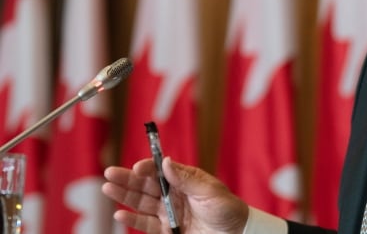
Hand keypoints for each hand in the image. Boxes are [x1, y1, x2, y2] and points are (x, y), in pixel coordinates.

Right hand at [102, 157, 248, 233]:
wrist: (236, 233)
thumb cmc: (228, 209)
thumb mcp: (210, 191)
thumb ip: (186, 179)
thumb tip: (166, 161)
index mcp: (185, 181)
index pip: (161, 171)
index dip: (148, 167)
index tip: (137, 168)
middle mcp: (174, 195)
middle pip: (146, 185)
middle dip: (127, 179)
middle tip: (110, 173)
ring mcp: (169, 212)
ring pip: (141, 203)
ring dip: (124, 196)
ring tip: (108, 188)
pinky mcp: (167, 230)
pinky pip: (146, 225)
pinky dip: (132, 220)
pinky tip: (120, 214)